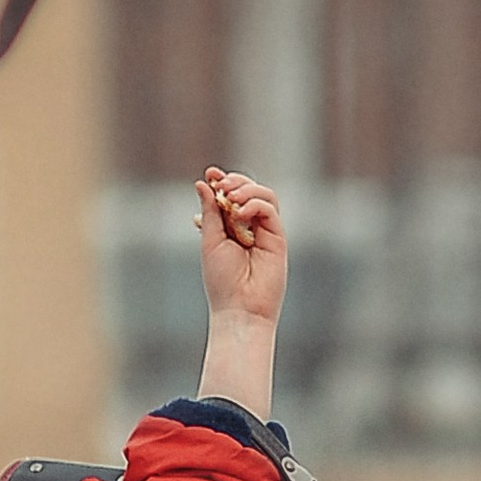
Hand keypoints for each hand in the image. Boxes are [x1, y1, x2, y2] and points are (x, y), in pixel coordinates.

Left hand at [195, 167, 287, 324]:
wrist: (239, 307)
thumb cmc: (222, 280)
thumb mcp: (210, 240)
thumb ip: (211, 211)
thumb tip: (203, 183)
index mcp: (231, 227)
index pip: (230, 195)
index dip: (222, 181)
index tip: (210, 173)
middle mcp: (250, 227)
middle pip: (249, 190)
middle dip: (234, 182)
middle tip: (220, 184)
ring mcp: (265, 231)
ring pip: (264, 195)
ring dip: (246, 189)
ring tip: (230, 199)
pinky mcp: (278, 238)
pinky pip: (270, 209)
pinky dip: (255, 204)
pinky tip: (240, 212)